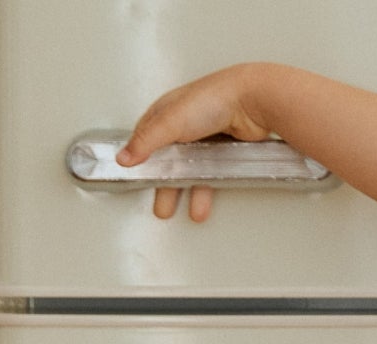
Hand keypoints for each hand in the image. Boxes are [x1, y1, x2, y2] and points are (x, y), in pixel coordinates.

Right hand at [112, 63, 275, 222]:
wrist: (253, 101)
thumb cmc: (212, 99)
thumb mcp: (169, 121)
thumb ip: (145, 142)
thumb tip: (124, 158)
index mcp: (165, 113)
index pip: (145, 139)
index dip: (139, 159)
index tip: (135, 178)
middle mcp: (185, 124)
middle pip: (170, 159)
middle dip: (166, 184)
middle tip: (162, 206)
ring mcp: (206, 137)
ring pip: (193, 169)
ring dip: (190, 192)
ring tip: (190, 212)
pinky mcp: (225, 148)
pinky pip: (213, 171)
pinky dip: (209, 187)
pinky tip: (208, 199)